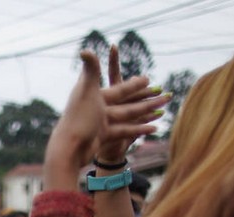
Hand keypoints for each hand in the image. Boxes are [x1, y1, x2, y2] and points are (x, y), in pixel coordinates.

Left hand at [44, 47, 166, 183]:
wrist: (69, 149)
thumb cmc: (78, 119)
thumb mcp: (86, 91)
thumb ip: (90, 70)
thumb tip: (85, 49)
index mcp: (95, 95)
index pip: (119, 86)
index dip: (134, 83)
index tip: (148, 78)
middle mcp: (98, 107)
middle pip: (127, 101)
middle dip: (145, 98)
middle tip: (164, 94)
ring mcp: (101, 123)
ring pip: (129, 115)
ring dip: (146, 112)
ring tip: (164, 110)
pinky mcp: (103, 137)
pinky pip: (125, 131)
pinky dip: (139, 130)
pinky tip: (155, 128)